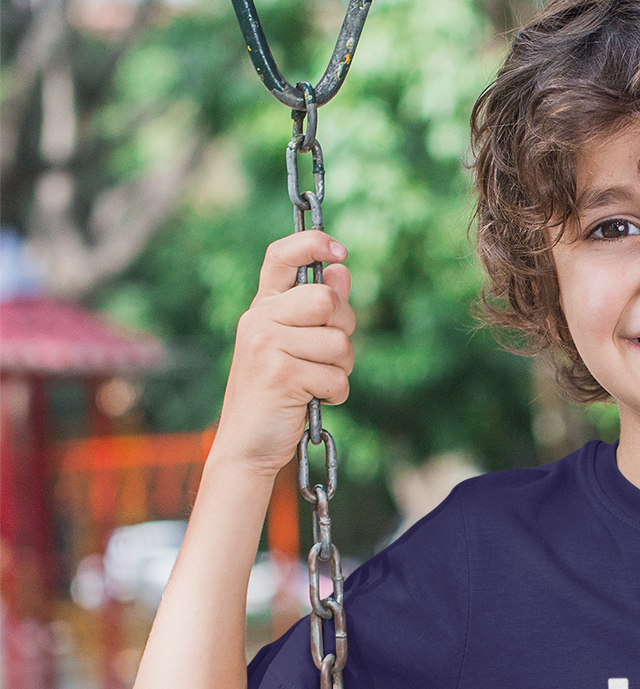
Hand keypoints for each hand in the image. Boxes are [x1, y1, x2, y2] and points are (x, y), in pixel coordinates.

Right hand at [210, 232, 354, 476]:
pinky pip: (336, 376)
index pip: (280, 256)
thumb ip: (316, 310)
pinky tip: (313, 401)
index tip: (340, 252)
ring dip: (341, 369)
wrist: (246, 445)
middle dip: (344, 328)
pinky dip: (336, 394)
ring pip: (338, 342)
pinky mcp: (281, 375)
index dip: (312, 243)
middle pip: (326, 299)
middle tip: (330, 355)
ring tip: (316, 383)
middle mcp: (259, 320)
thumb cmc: (275, 395)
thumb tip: (341, 270)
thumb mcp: (293, 346)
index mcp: (262, 308)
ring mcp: (266, 345)